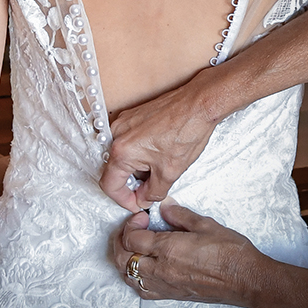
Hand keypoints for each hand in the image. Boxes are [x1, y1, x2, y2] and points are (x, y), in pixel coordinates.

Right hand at [101, 72, 218, 211]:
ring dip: (136, 166)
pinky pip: (127, 140)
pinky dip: (138, 151)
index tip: (136, 203)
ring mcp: (122, 122)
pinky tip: (158, 151)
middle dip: (132, 182)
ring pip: (121, 155)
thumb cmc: (187, 131)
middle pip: (114, 169)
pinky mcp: (131, 116)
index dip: (123, 200)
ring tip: (159, 165)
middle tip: (151, 187)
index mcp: (122, 151)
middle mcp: (116, 134)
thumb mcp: (170, 172)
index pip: (109, 185)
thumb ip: (152, 193)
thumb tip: (143, 199)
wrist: (199, 104)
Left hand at [112, 198, 265, 306]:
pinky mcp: (171, 294)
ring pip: (129, 275)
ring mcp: (165, 284)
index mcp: (168, 249)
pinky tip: (141, 268)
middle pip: (123, 258)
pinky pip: (142, 290)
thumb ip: (179, 214)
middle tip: (130, 229)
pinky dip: (134, 278)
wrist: (246, 279)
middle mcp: (162, 269)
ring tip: (131, 247)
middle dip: (120, 240)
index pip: (132, 238)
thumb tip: (165, 207)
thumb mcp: (205, 224)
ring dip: (124, 259)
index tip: (141, 218)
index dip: (130, 224)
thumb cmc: (231, 254)